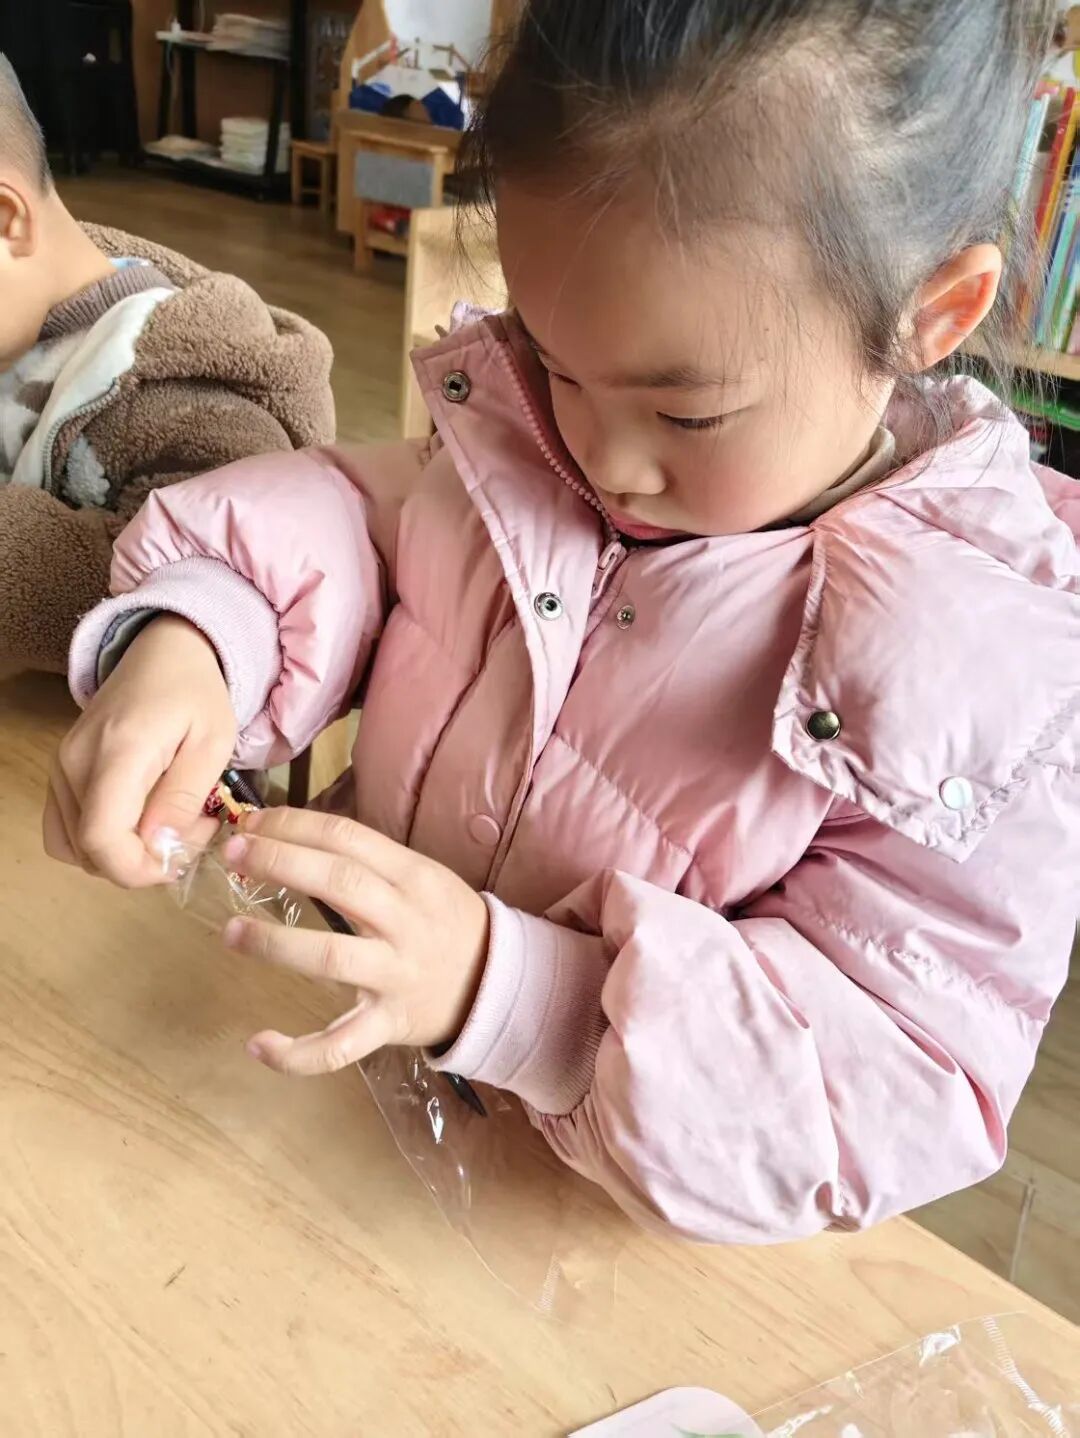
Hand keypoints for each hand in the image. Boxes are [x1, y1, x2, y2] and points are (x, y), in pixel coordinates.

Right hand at [44, 616, 236, 886]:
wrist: (163, 652)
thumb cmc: (195, 693)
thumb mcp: (213, 742)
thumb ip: (183, 798)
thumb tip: (159, 850)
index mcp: (117, 752)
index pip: (101, 839)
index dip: (139, 869)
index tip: (183, 857)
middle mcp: (74, 764)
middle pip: (90, 851)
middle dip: (143, 863)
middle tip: (190, 832)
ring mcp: (60, 769)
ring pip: (76, 849)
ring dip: (123, 856)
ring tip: (169, 826)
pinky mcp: (60, 773)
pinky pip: (67, 832)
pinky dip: (101, 843)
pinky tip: (141, 823)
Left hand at [220, 807, 490, 1075]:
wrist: (495, 983)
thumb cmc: (444, 921)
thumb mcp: (420, 876)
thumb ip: (365, 861)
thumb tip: (290, 838)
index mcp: (413, 876)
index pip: (347, 838)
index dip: (294, 825)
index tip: (252, 823)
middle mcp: (405, 921)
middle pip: (339, 883)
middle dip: (280, 862)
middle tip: (234, 855)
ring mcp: (396, 975)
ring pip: (330, 958)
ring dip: (274, 943)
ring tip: (231, 932)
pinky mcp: (388, 1024)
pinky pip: (340, 1045)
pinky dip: (297, 1053)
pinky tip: (259, 1044)